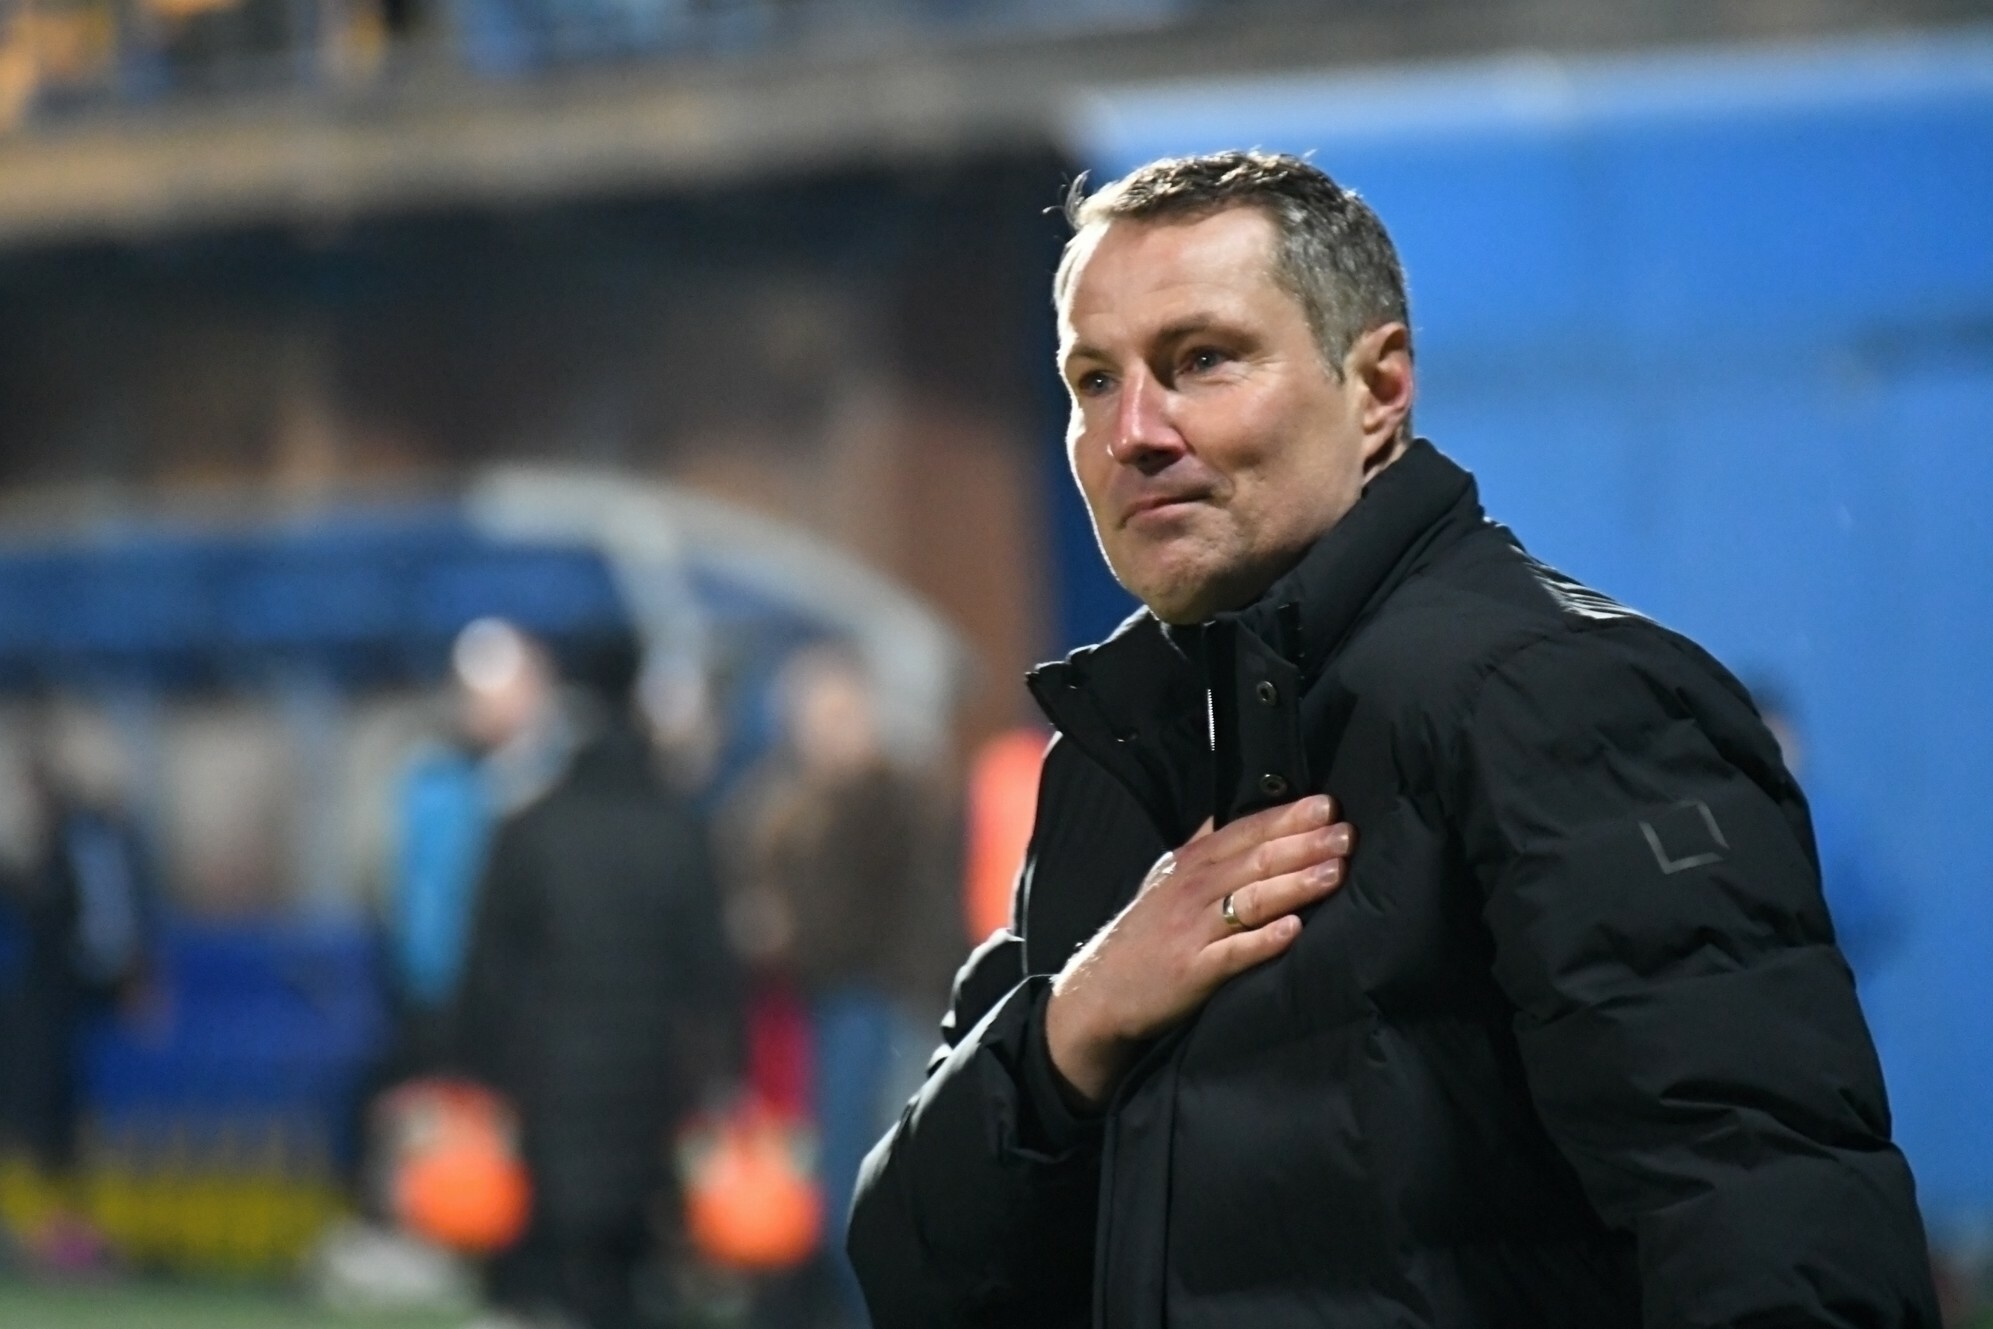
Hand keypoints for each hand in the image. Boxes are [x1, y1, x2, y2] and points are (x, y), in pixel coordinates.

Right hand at [1045, 794, 1352, 1108]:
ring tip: (1335, 873)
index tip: (1328, 806)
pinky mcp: (1192, 971)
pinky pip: (1232, 953)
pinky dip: (1263, 941)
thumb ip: (1204, 845)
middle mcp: (1192, 890)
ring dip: (1295, 885)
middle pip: (1255, 860)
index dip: (1287, 817)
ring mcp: (1191, 930)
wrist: (1099, 990)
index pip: (1245, 830)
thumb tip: (1240, 810)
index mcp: (1191, 863)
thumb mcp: (1168, 878)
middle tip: (1347, 835)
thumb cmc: (1145, 932)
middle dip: (1304, 845)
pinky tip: (1294, 931)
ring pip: (1250, 900)